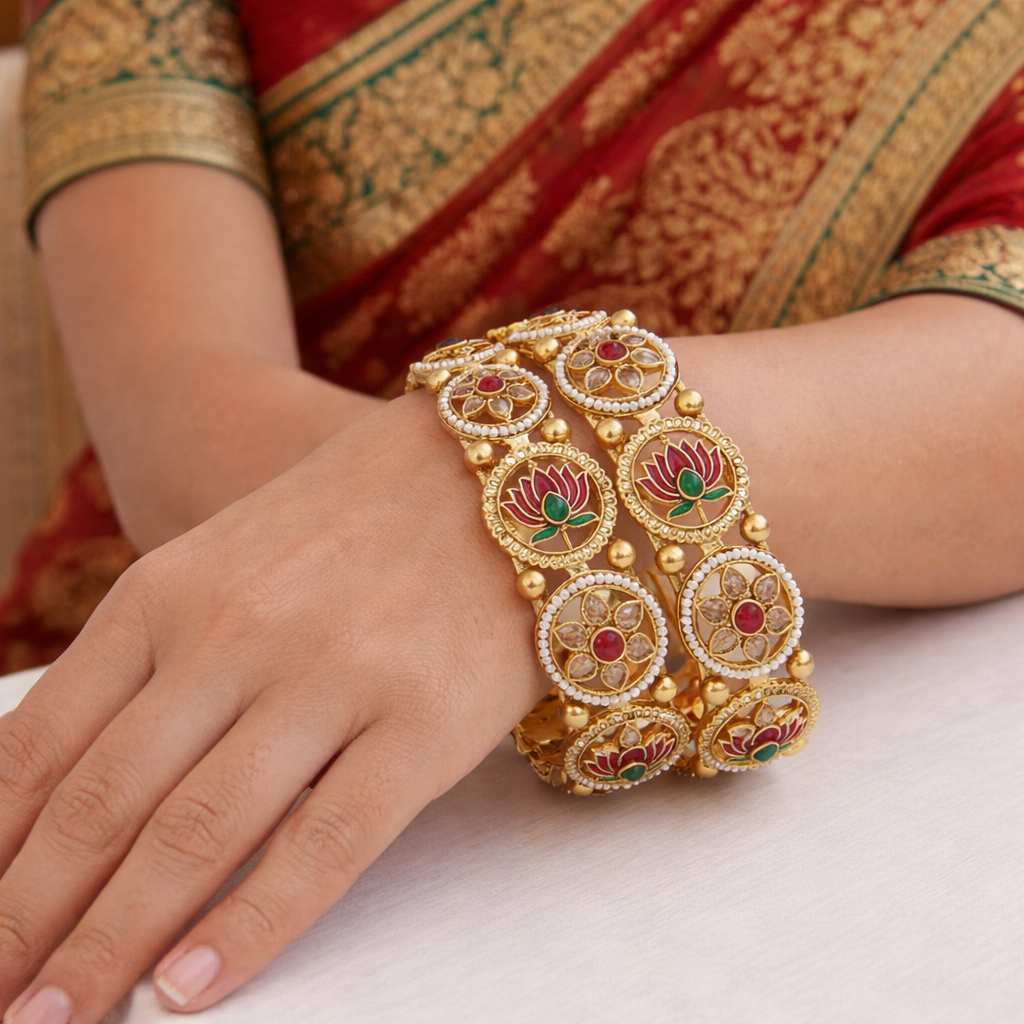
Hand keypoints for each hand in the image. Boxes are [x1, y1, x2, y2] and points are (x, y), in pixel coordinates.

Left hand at [0, 392, 545, 1021]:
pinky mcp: (421, 723)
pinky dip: (248, 928)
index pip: (41, 748)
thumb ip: (147, 660)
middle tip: (2, 1009)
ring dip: (111, 944)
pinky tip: (191, 990)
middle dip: (28, 922)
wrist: (489, 471)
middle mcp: (235, 635)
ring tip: (60, 1020)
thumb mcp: (221, 562)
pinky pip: (321, 845)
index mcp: (167, 593)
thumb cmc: (350, 522)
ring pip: (194, 835)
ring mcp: (331, 678)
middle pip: (101, 806)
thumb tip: (59, 786)